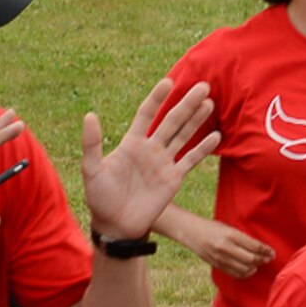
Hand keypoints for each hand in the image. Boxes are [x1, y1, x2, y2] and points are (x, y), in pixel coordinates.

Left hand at [81, 80, 218, 242]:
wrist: (116, 225)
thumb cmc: (100, 197)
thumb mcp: (92, 169)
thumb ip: (92, 143)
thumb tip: (89, 115)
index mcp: (131, 142)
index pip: (147, 113)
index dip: (157, 98)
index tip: (168, 81)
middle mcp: (150, 148)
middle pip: (171, 120)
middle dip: (186, 103)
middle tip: (202, 86)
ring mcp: (163, 163)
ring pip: (184, 136)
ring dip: (196, 120)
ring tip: (209, 102)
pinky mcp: (173, 179)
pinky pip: (190, 160)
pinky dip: (203, 148)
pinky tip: (216, 136)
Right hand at [188, 217, 274, 279]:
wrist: (190, 231)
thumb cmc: (211, 227)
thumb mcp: (228, 227)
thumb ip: (242, 238)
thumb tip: (259, 249)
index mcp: (231, 234)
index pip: (255, 246)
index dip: (266, 251)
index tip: (272, 252)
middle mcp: (226, 247)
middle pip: (251, 259)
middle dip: (263, 260)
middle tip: (268, 258)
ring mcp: (220, 257)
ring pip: (244, 268)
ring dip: (254, 268)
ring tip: (259, 264)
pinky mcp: (216, 264)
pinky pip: (234, 273)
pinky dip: (245, 273)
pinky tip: (249, 270)